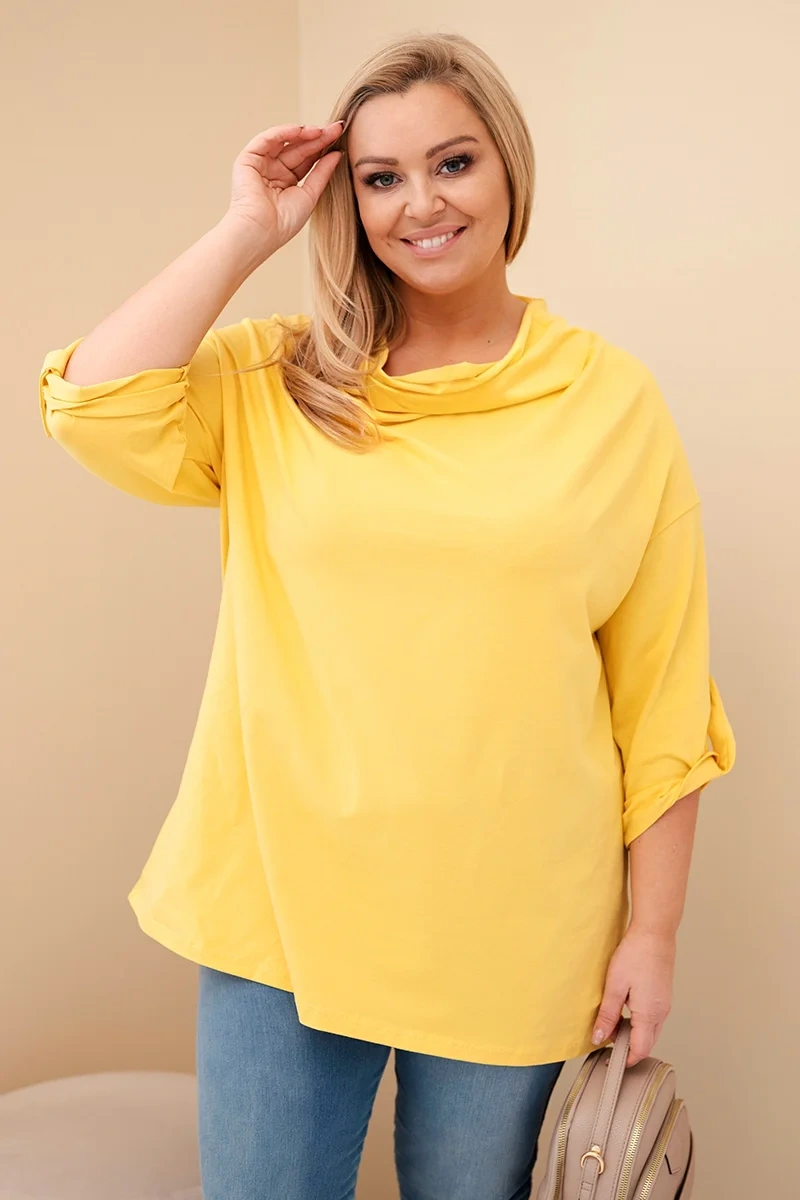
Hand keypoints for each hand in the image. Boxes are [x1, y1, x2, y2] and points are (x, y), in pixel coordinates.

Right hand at [226, 121, 344, 253]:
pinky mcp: (248, 159)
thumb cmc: (284, 223)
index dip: (323, 147)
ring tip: (321, 130)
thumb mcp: (310, 195)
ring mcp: (260, 164)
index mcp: (287, 181)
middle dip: (317, 137)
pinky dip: (283, 132)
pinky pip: (267, 139)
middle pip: (298, 148)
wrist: (261, 231)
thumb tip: (337, 154)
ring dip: (303, 133)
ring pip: (284, 141)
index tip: (340, 136)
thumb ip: (322, 172)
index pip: (307, 159)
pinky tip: (300, 130)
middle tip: (336, 128)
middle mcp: (273, 170)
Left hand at [592, 926, 675, 1067]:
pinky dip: (639, 1020)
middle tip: (606, 1038)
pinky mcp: (663, 995)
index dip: (625, 1058)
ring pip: (650, 1030)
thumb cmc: (635, 955)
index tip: (609, 1059)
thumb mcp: (615, 986)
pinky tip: (624, 1006)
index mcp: (649, 1015)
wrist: (654, 933)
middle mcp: (661, 1013)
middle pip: (646, 1043)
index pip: (640, 1050)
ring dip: (632, 1032)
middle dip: (627, 1046)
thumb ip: (607, 1015)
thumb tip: (599, 1037)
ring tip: (612, 1019)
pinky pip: (653, 1017)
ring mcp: (665, 1004)